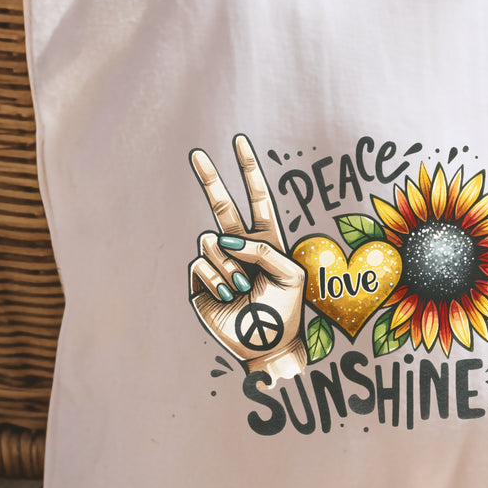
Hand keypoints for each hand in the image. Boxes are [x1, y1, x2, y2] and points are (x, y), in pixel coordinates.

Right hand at [188, 134, 306, 382]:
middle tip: (197, 154)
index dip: (248, 171)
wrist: (267, 344)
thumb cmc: (286, 310)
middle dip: (210, 179)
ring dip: (230, 265)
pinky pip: (202, 263)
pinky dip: (217, 279)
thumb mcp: (289, 274)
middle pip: (221, 205)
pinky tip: (227, 295)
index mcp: (266, 240)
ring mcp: (218, 263)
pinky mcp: (201, 281)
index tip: (239, 142)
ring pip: (212, 241)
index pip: (257, 198)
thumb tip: (224, 240)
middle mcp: (239, 247)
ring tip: (243, 288)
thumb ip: (263, 249)